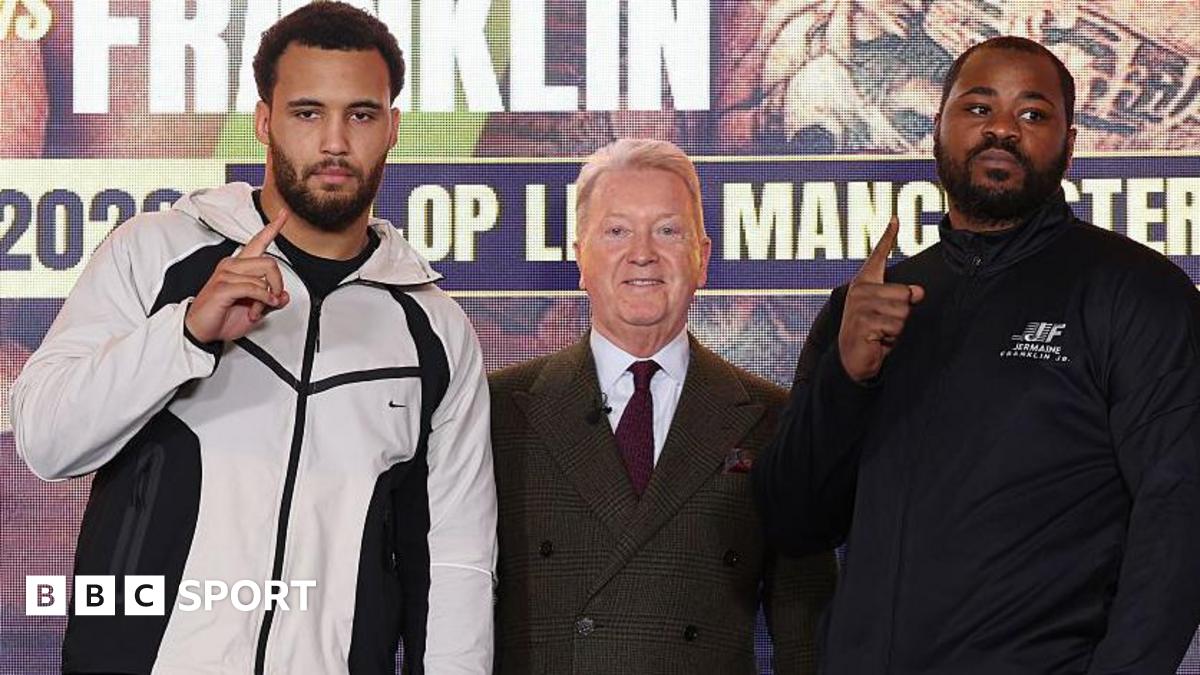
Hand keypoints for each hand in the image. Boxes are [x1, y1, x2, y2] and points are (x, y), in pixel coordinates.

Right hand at [184, 210, 290, 343]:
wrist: (200, 330)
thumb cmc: (221, 317)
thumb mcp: (254, 309)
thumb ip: (270, 300)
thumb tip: (284, 296)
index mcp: (240, 266)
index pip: (258, 242)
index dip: (273, 228)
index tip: (283, 214)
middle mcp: (232, 265)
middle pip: (270, 262)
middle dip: (278, 284)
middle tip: (272, 300)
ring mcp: (226, 274)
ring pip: (263, 277)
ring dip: (267, 299)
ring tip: (257, 310)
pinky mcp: (223, 286)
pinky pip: (254, 288)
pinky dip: (262, 300)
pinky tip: (257, 309)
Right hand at [837, 216, 923, 382]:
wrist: (853, 359)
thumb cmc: (873, 334)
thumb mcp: (890, 313)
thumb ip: (904, 298)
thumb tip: (917, 292)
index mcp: (865, 283)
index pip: (878, 256)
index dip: (888, 236)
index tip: (896, 219)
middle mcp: (860, 290)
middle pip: (905, 293)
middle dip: (903, 314)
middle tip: (886, 325)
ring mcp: (859, 305)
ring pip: (902, 311)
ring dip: (898, 328)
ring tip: (881, 333)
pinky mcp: (862, 321)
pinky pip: (894, 326)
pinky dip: (891, 338)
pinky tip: (878, 340)